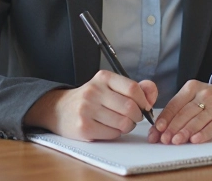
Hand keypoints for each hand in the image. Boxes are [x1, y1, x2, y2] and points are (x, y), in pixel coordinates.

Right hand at [23, 70, 157, 140]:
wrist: (59, 109)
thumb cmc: (91, 99)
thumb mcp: (109, 87)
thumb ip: (134, 88)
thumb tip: (152, 92)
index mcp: (103, 77)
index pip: (133, 88)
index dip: (143, 100)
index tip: (144, 106)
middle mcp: (94, 91)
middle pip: (130, 108)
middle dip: (137, 116)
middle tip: (133, 117)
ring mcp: (87, 109)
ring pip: (123, 123)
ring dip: (127, 126)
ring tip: (120, 123)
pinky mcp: (83, 127)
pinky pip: (112, 134)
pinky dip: (115, 133)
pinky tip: (108, 128)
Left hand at [147, 79, 211, 144]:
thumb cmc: (208, 99)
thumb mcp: (193, 97)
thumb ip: (177, 111)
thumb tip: (159, 129)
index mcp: (191, 88)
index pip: (175, 104)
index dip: (165, 118)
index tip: (157, 129)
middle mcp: (204, 94)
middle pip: (185, 113)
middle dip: (173, 127)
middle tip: (164, 139)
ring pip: (197, 120)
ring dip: (185, 132)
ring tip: (176, 141)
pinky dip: (203, 134)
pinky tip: (195, 140)